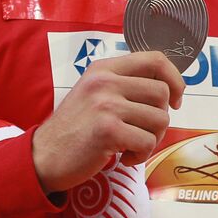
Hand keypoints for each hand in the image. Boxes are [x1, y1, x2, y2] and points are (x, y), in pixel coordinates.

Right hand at [31, 51, 184, 193]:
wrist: (42, 158)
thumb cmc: (77, 128)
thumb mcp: (96, 94)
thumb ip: (127, 85)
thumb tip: (173, 88)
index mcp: (104, 69)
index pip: (155, 59)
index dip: (175, 80)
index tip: (175, 100)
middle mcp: (104, 81)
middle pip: (162, 93)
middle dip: (160, 118)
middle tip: (142, 132)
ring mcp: (105, 105)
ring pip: (160, 119)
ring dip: (151, 139)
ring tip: (128, 145)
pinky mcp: (107, 130)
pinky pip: (148, 142)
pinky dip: (141, 155)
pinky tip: (123, 157)